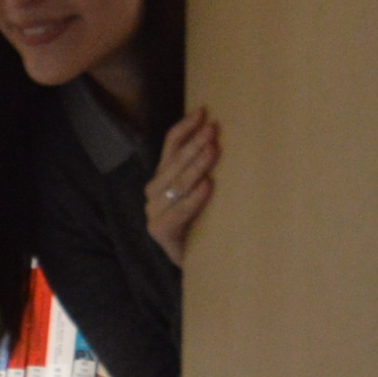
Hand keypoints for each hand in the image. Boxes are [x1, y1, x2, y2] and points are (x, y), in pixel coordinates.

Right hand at [143, 108, 217, 266]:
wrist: (200, 265)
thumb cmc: (205, 223)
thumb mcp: (204, 190)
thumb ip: (205, 168)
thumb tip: (224, 136)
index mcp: (162, 177)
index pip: (169, 145)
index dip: (185, 127)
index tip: (203, 111)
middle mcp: (154, 192)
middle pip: (174, 162)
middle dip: (195, 143)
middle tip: (214, 129)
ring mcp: (154, 211)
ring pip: (177, 184)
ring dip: (197, 166)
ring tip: (214, 151)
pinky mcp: (160, 230)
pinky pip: (179, 210)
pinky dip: (194, 198)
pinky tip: (208, 186)